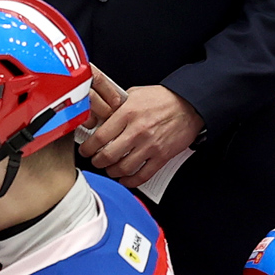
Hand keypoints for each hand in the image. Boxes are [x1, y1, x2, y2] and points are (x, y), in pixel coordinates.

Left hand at [78, 79, 202, 188]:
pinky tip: (125, 179)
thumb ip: (116, 106)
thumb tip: (99, 116)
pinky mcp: (162, 156)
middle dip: (97, 162)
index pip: (100, 137)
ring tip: (109, 168)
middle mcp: (138, 131)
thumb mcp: (134, 94)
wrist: (189, 104)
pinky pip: (143, 175)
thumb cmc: (162, 99)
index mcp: (127, 114)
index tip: (85, 150)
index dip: (88, 148)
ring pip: (123, 168)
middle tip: (95, 161)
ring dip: (112, 172)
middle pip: (108, 155)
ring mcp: (150, 145)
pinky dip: (131, 181)